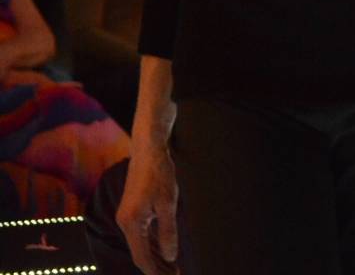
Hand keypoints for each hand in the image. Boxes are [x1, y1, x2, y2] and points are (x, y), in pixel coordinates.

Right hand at [117, 144, 178, 274]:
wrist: (148, 149)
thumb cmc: (159, 173)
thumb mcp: (168, 203)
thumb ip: (168, 232)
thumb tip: (170, 257)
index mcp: (132, 223)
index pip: (142, 257)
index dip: (156, 272)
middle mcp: (125, 222)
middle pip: (140, 253)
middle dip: (157, 267)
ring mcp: (128, 216)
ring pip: (141, 244)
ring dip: (156, 257)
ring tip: (172, 268)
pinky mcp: (133, 210)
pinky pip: (142, 233)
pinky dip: (153, 243)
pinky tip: (165, 249)